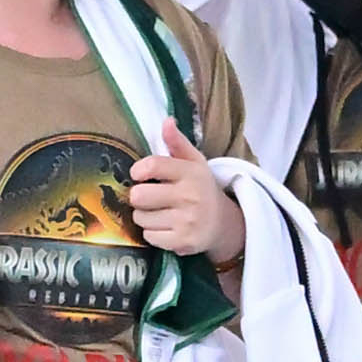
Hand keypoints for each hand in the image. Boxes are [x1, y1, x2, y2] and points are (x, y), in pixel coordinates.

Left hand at [129, 139, 238, 263]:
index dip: (138, 170)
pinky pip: (149, 236)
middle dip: (140, 197)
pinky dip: (153, 233)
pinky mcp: (182, 241)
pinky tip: (166, 227)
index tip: (140, 174)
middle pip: (138, 196)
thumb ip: (177, 142)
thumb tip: (166, 120)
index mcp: (191, 172)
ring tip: (159, 213)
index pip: (152, 165)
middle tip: (150, 197)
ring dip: (145, 216)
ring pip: (140, 217)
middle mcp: (190, 196)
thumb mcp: (194, 163)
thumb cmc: (201, 189)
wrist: (224, 223)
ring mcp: (186, 221)